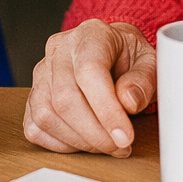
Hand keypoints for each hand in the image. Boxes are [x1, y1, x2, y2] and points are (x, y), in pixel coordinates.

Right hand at [23, 19, 156, 157]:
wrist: (112, 54)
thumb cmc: (130, 59)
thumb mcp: (150, 63)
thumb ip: (144, 81)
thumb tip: (128, 102)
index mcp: (91, 35)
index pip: (89, 72)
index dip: (106, 110)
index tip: (125, 137)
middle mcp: (60, 50)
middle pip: (64, 98)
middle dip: (95, 134)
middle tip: (121, 146)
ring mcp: (41, 73)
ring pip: (46, 115)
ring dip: (79, 141)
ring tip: (106, 144)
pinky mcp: (33, 95)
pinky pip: (35, 127)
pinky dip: (60, 143)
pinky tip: (84, 141)